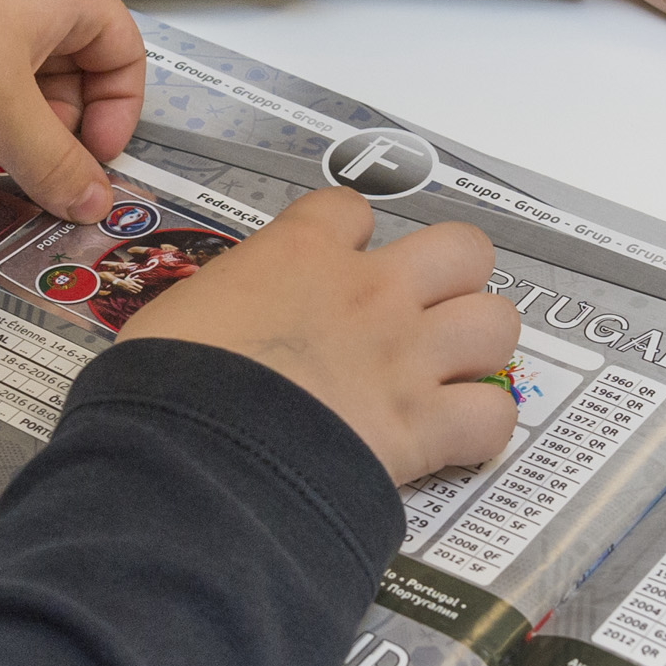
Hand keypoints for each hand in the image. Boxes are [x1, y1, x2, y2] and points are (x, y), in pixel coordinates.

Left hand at [0, 0, 145, 221]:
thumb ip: (55, 163)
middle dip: (51, 132)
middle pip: (72, 78)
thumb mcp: (7, 110)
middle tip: (35, 167)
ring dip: (6, 133)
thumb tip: (93, 205)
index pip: (123, 54)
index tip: (97, 153)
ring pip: (20, 85)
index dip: (118, 111)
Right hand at [120, 190, 517, 483]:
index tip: (344, 258)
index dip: (353, 234)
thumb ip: (224, 303)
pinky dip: (481, 428)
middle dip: (454, 278)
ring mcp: (404, 355)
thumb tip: (222, 320)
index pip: (351, 210)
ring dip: (480, 348)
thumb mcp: (178, 314)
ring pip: (497, 322)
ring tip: (454, 370)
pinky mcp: (422, 426)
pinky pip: (494, 415)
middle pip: (462, 248)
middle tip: (426, 309)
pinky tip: (455, 439)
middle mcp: (369, 293)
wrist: (194, 455)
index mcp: (300, 254)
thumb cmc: (168, 388)